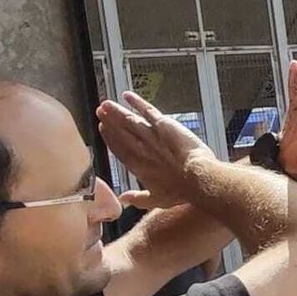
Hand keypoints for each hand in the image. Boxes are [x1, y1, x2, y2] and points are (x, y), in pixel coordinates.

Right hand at [97, 91, 216, 208]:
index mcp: (140, 166)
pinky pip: (148, 111)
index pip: (121, 150)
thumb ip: (138, 198)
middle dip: (110, 122)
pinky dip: (137, 103)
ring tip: (105, 105)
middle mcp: (142, 149)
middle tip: (99, 112)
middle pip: (122, 133)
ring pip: (130, 121)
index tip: (103, 130)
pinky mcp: (164, 125)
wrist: (197, 178)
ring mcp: (152, 136)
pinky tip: (127, 96)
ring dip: (117, 112)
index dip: (111, 139)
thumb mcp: (157, 200)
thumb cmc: (181, 192)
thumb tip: (123, 199)